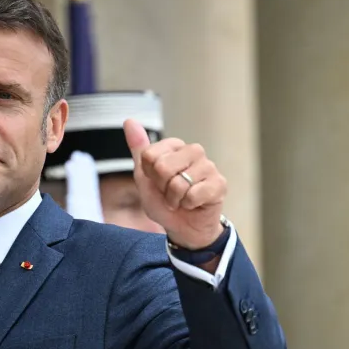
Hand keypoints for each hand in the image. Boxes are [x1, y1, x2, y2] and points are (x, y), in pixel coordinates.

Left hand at [123, 119, 226, 248]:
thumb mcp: (145, 177)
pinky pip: (193, 194)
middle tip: (171, 194)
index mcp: (174, 146)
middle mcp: (193, 150)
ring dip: (175, 199)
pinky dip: (188, 205)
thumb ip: (139, 150)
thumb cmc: (164, 202)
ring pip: (179, 183)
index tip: (158, 183)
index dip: (150, 176)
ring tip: (182, 200)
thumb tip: (129, 121)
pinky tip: (194, 204)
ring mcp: (209, 166)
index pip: (149, 156)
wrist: (183, 227)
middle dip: (162, 188)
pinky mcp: (219, 183)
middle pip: (163, 167)